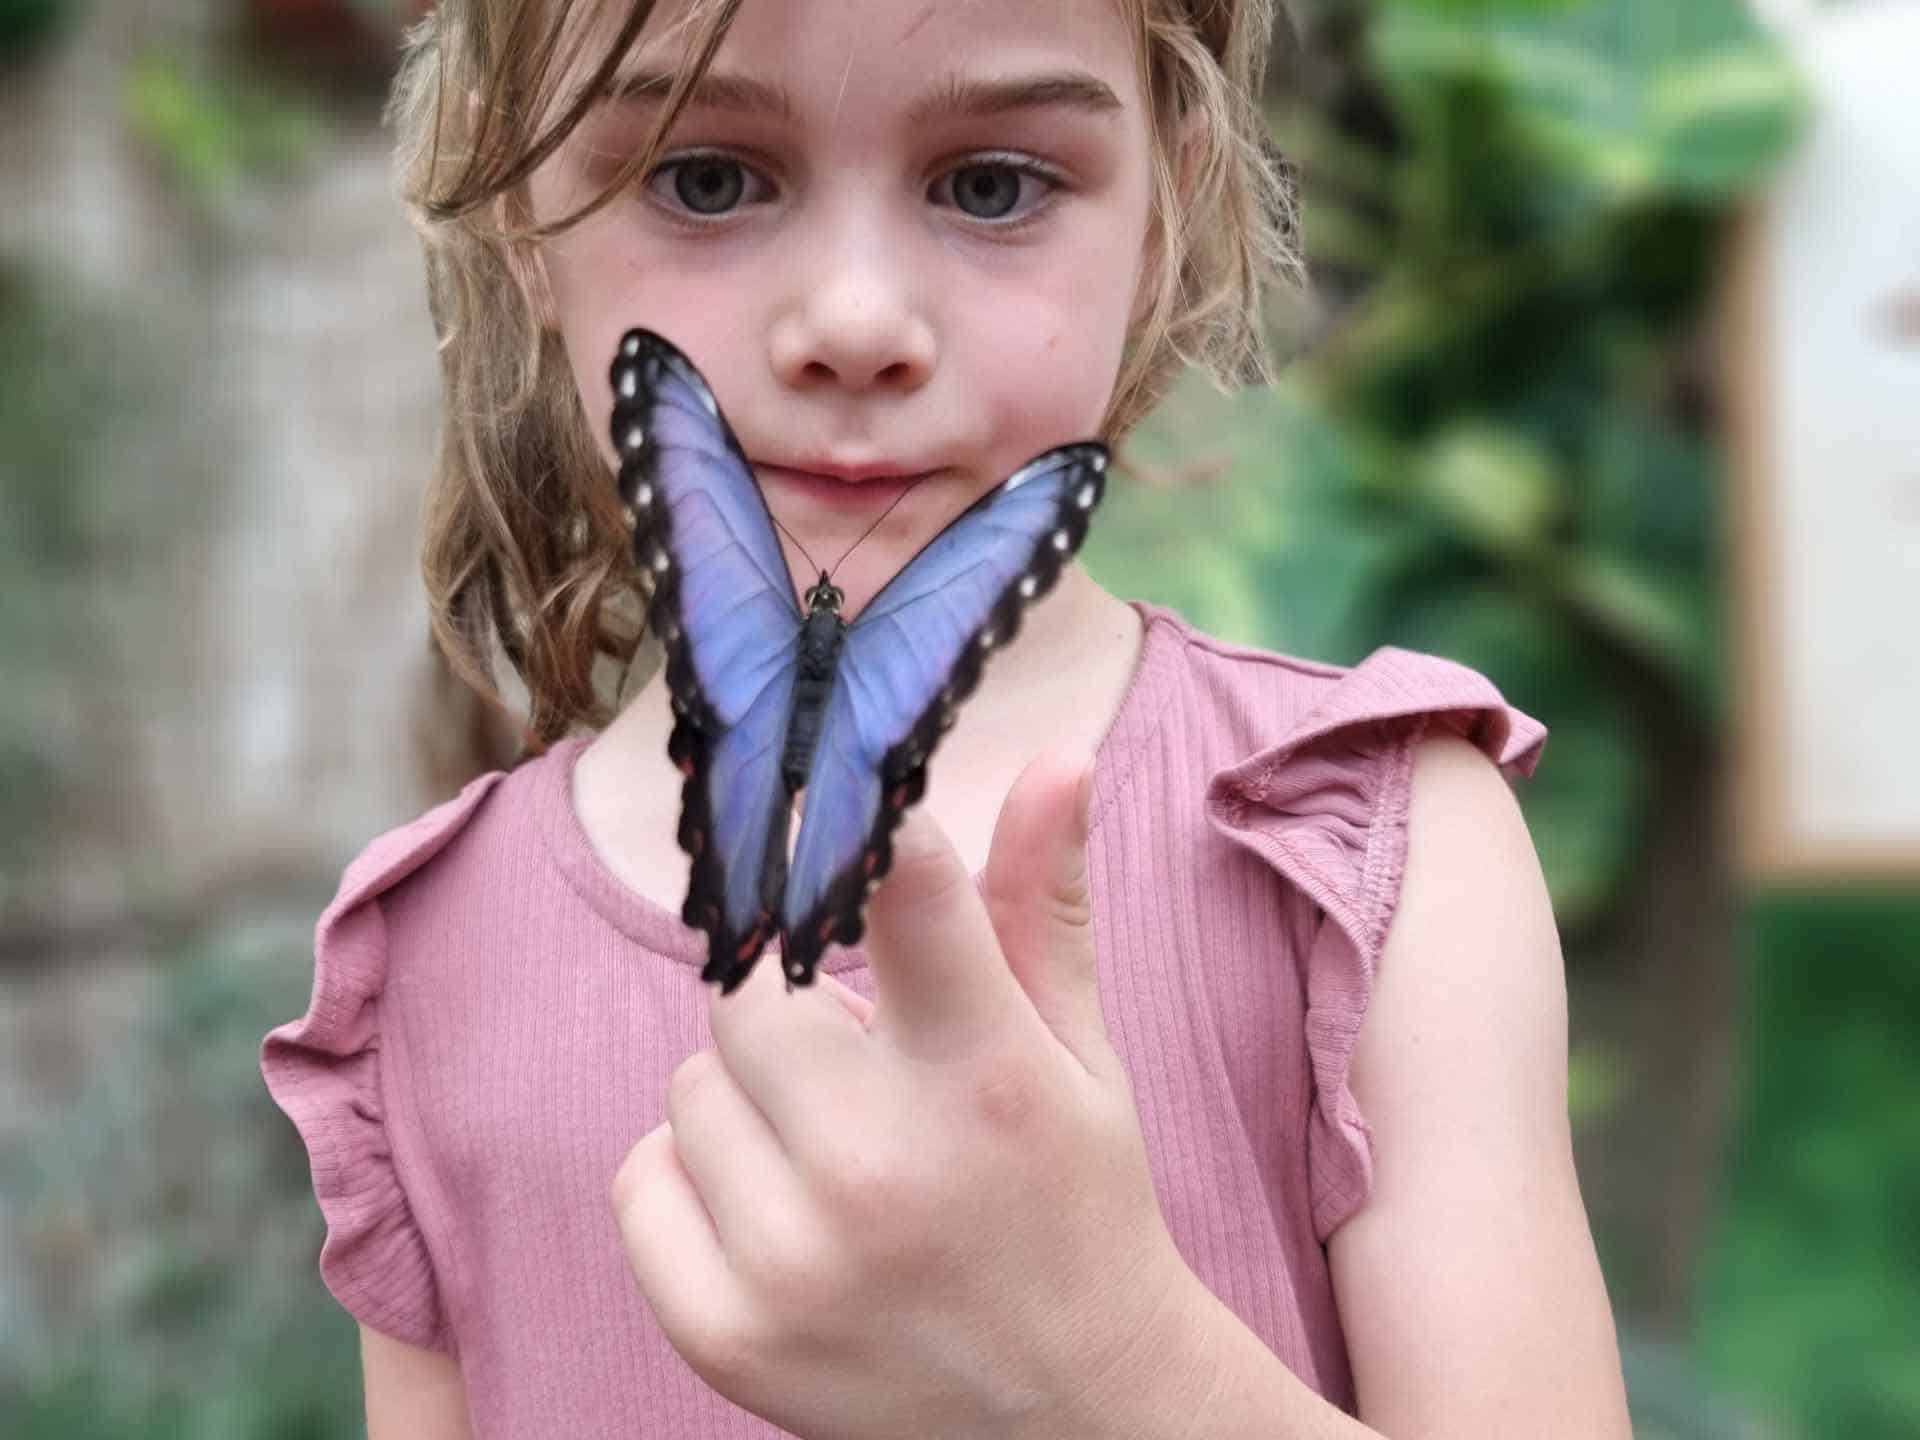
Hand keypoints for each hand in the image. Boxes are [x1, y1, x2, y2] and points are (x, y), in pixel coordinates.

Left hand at [611, 750, 1216, 1439]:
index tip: (824, 795)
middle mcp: (882, 1167)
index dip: (851, 824)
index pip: (903, 892)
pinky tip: (777, 1214)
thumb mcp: (1081, 1054)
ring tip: (835, 1156)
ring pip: (687, 1085)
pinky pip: (639, 1181)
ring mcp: (792, 1261)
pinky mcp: (723, 1335)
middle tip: (860, 1064)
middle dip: (793, 1011)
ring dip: (747, 1101)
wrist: (1075, 1415)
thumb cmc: (1076, 1199)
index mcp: (989, 1078)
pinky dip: (690, 1184)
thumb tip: (1058, 754)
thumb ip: (1043, 904)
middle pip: (747, 994)